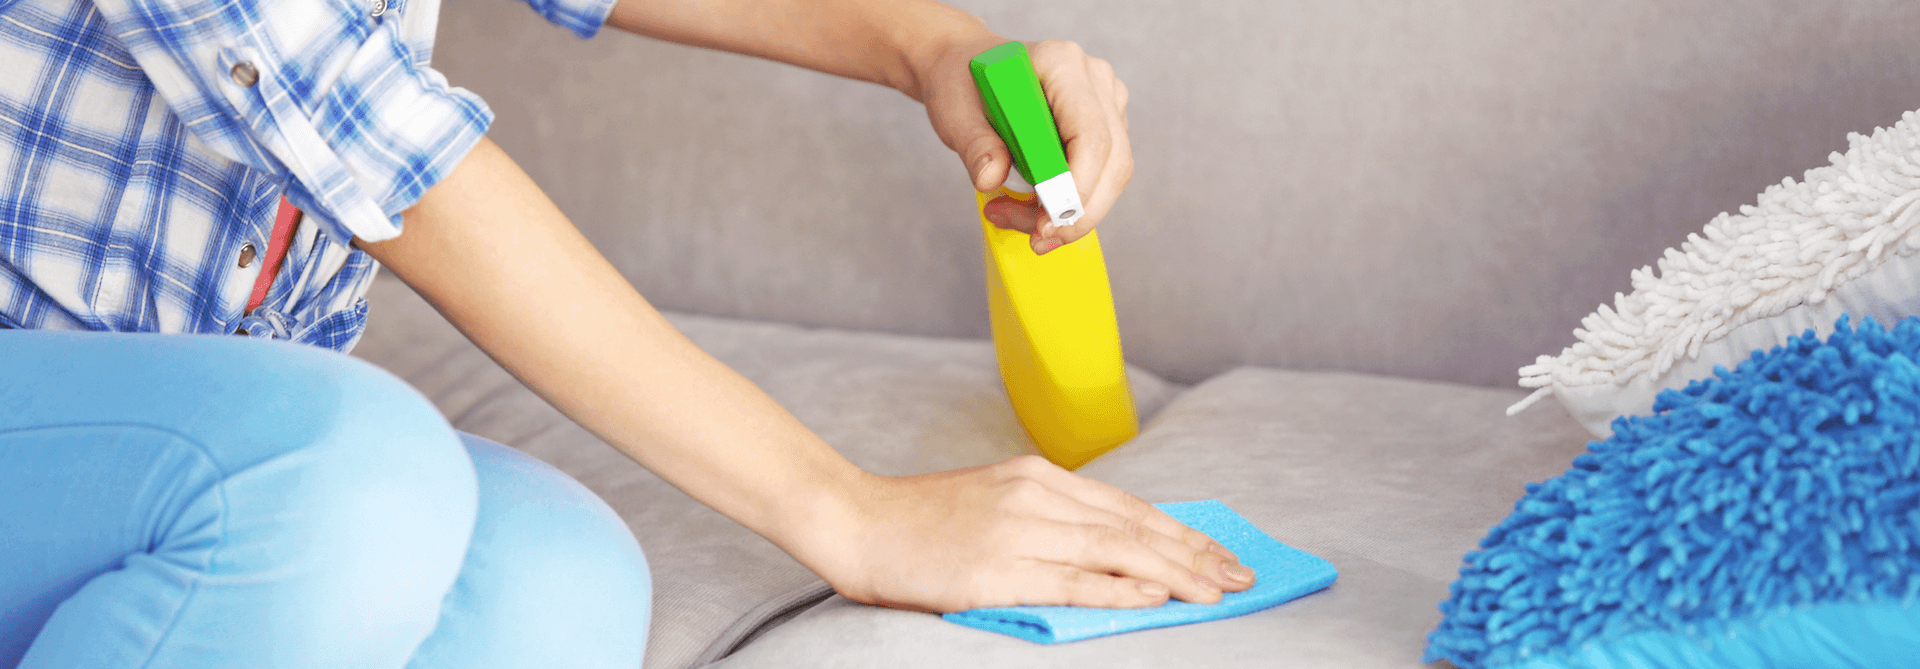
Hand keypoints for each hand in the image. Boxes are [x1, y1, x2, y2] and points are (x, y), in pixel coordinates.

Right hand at [815, 455, 1254, 611]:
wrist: (855, 521)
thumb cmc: (921, 521)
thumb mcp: (994, 499)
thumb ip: (1048, 515)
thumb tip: (1109, 545)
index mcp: (1038, 476)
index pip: (1129, 507)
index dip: (1182, 532)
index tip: (1223, 554)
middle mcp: (1036, 495)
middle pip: (1134, 527)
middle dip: (1196, 553)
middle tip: (1242, 577)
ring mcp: (1018, 530)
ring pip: (1115, 552)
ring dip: (1175, 573)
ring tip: (1216, 592)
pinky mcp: (997, 568)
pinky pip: (1072, 581)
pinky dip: (1119, 590)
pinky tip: (1154, 598)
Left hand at [915, 37, 1133, 254]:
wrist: (966, 68)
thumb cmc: (962, 82)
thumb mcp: (954, 110)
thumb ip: (974, 144)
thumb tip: (991, 178)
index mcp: (1062, 64)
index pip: (1091, 135)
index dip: (1075, 187)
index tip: (1045, 225)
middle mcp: (1095, 79)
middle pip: (1112, 161)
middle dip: (1076, 212)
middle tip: (1034, 240)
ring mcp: (1106, 102)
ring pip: (1112, 175)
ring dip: (1071, 213)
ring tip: (1014, 217)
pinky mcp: (1106, 125)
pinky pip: (1102, 176)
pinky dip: (1069, 203)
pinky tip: (1030, 209)